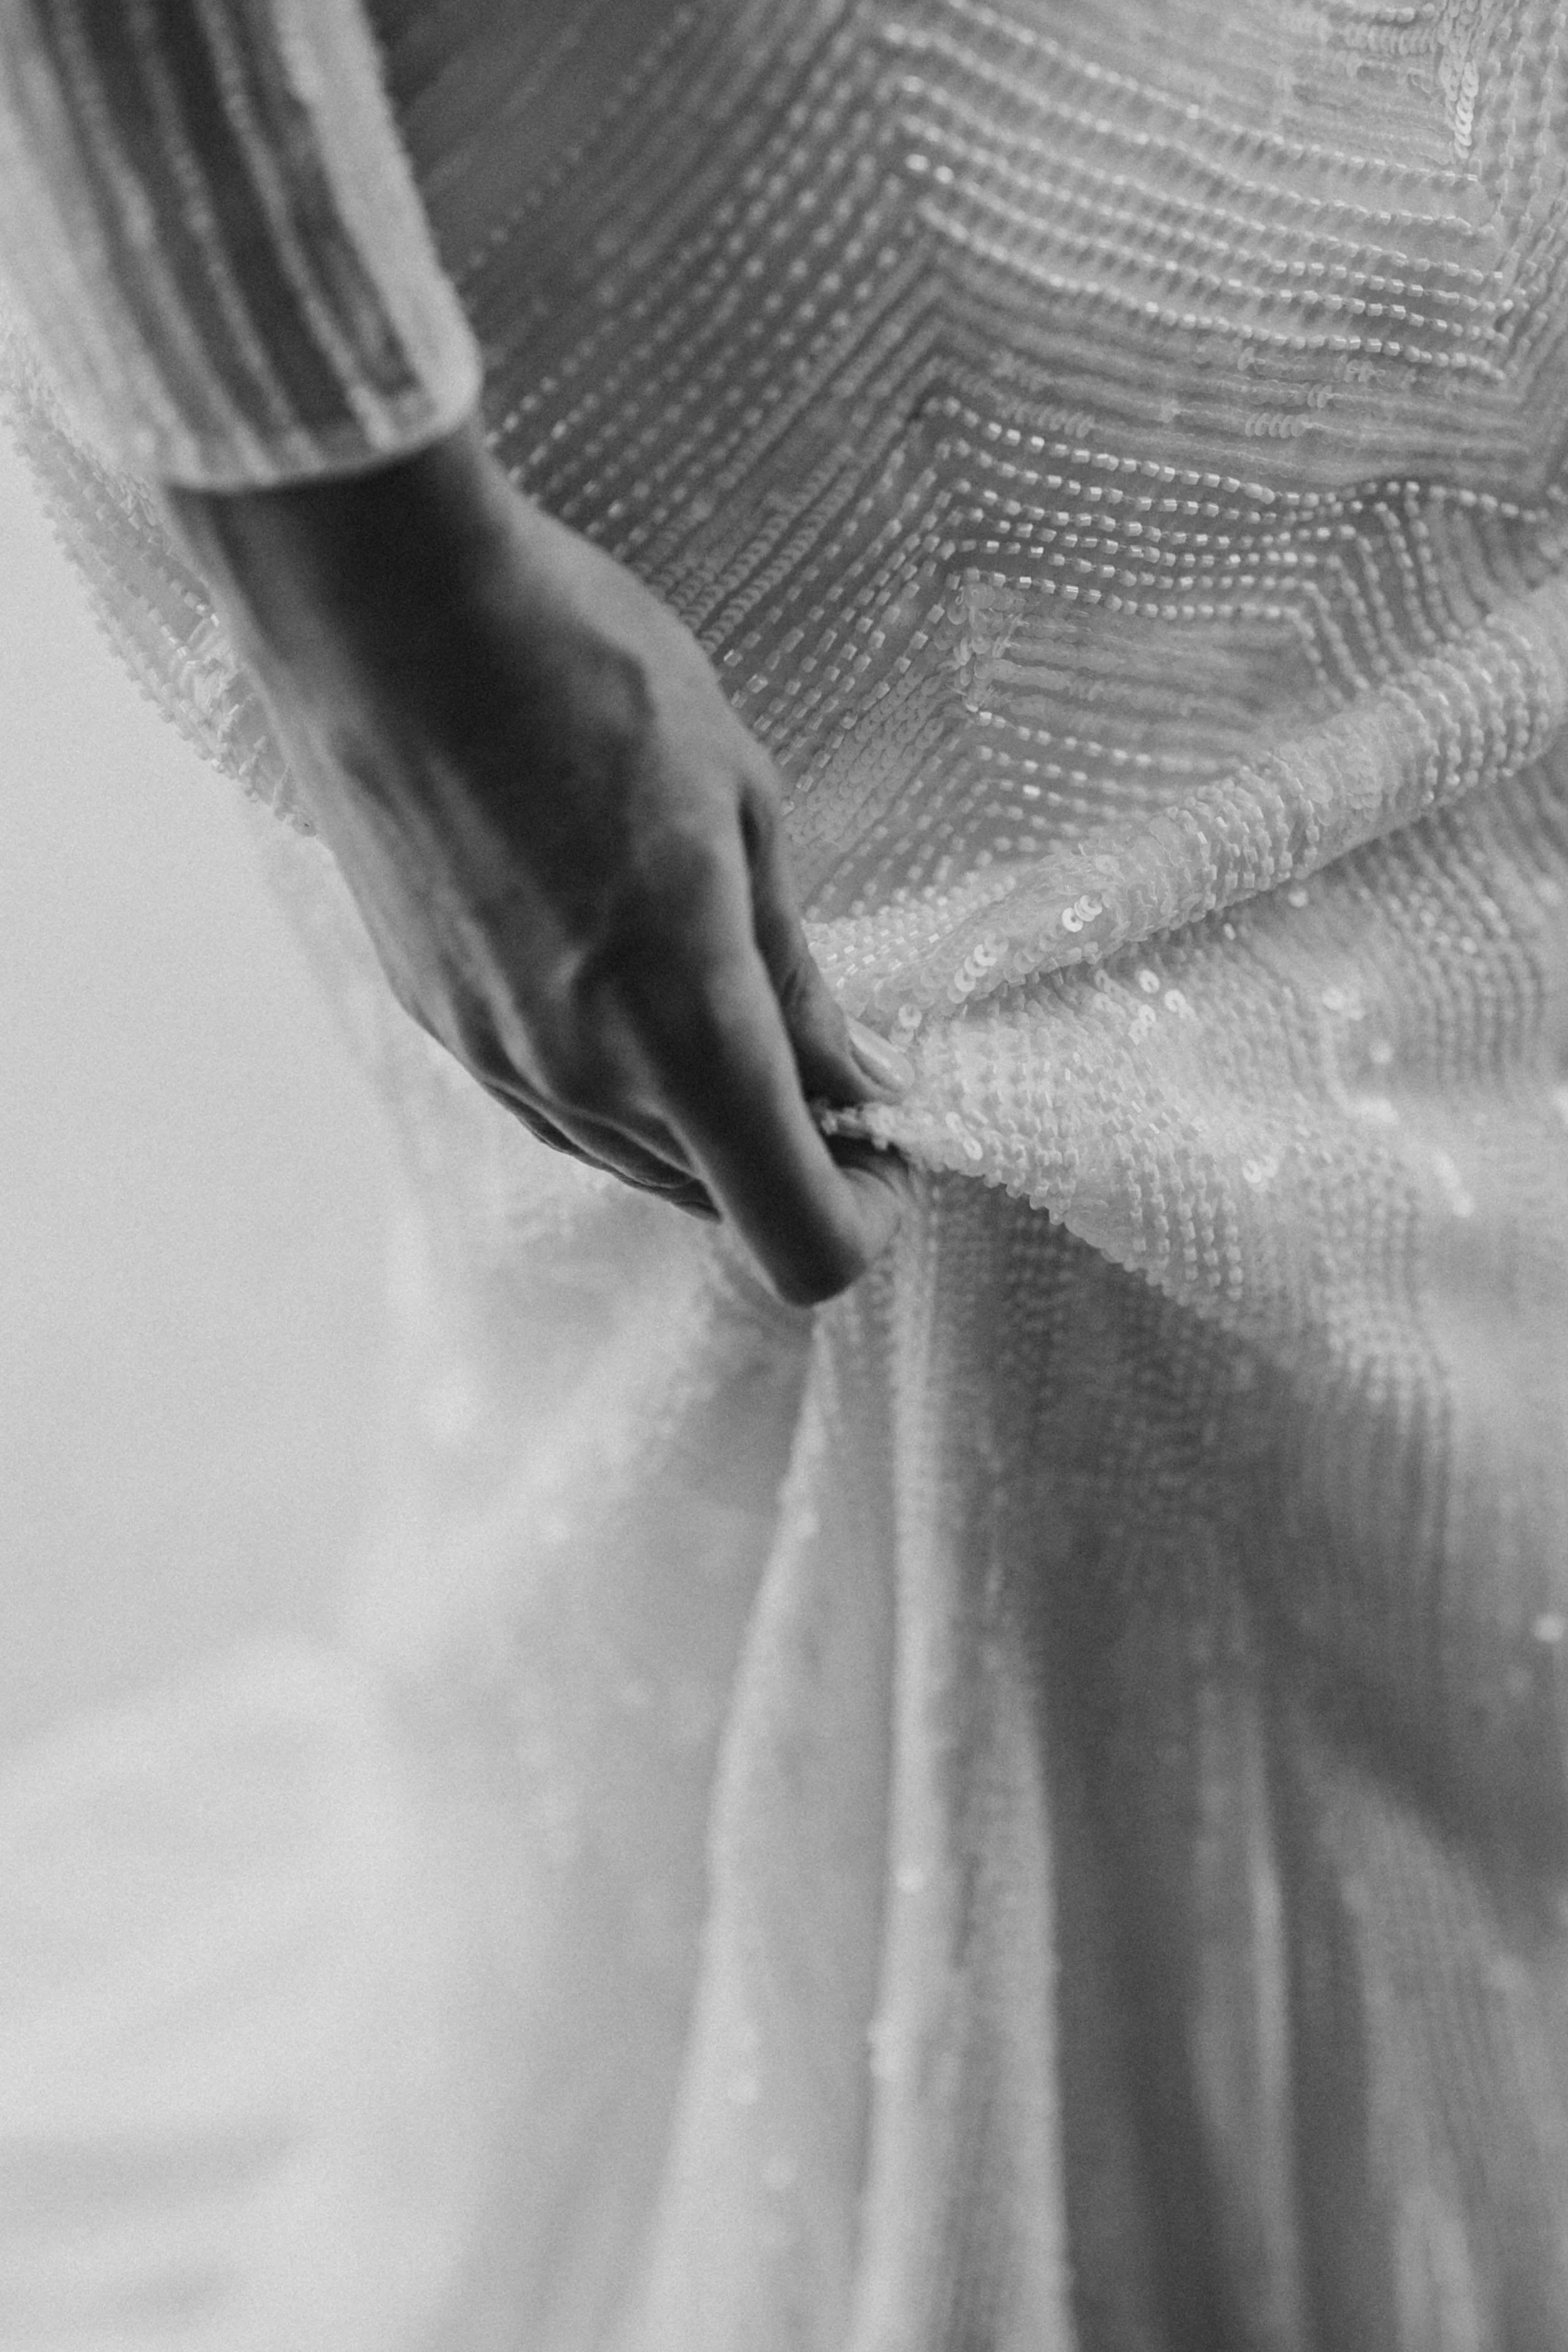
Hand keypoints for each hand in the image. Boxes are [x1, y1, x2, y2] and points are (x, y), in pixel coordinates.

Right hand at [161, 419, 911, 1304]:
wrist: (389, 611)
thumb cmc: (590, 680)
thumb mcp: (742, 815)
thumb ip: (796, 981)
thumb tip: (859, 1082)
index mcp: (685, 1035)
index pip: (799, 1238)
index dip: (866, 1213)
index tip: (887, 1133)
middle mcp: (583, 1083)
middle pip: (719, 1201)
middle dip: (792, 1148)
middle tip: (827, 1045)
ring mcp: (495, 1062)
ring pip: (632, 1157)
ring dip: (700, 1114)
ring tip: (726, 987)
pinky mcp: (435, 1023)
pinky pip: (554, 1104)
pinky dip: (619, 1078)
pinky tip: (627, 969)